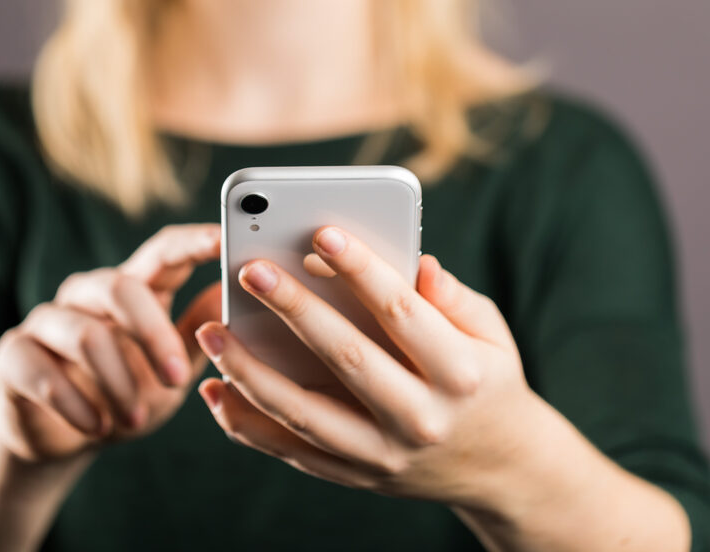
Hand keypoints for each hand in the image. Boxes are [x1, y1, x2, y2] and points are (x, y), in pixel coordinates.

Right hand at [0, 224, 220, 461]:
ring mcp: (46, 321)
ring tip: (136, 421)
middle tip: (175, 380)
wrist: (68, 438)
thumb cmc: (129, 393)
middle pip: (118, 287)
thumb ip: (200, 332)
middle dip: (152, 335)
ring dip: (117, 384)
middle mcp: (87, 295)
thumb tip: (230, 291)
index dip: (191, 242)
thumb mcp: (173, 368)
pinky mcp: (13, 355)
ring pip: (84, 335)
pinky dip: (76, 406)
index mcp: (133, 289)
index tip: (223, 237)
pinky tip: (98, 429)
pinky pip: (43, 373)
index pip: (161, 253)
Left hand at [193, 226, 545, 507]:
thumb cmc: (489, 381)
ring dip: (250, 372)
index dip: (361, 270)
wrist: (500, 468)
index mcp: (461, 373)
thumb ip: (453, 298)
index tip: (322, 231)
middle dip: (294, 310)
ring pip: (305, 414)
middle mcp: (421, 418)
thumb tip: (418, 263)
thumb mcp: (492, 334)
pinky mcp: (357, 477)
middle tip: (250, 269)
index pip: (402, 312)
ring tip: (209, 331)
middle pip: (347, 358)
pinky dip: (247, 424)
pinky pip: (292, 451)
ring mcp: (385, 455)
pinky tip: (214, 390)